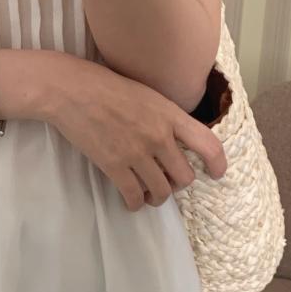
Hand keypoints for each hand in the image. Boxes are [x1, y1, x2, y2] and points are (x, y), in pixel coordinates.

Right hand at [45, 54, 226, 209]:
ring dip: (158, 197)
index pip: (207, 143)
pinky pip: (134, 197)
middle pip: (185, 177)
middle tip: (168, 181)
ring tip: (150, 194)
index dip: (218, 163)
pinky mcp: (114, 167)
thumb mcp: (147, 94)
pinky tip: (132, 201)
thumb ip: (165, 117)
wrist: (72, 90)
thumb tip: (176, 140)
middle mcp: (158, 135)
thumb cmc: (107, 87)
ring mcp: (136, 153)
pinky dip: (136, 204)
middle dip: (178, 184)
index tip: (217, 173)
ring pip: (161, 192)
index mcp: (169, 114)